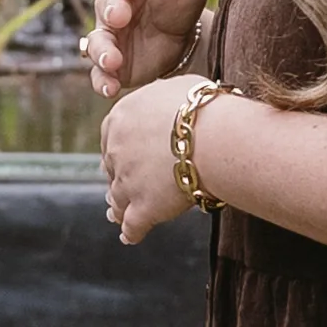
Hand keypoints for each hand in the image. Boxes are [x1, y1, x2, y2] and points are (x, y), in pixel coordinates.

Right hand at [88, 0, 208, 100]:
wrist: (183, 35)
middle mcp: (113, 5)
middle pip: (104, 7)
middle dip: (111, 12)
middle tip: (120, 17)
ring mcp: (111, 36)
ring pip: (97, 42)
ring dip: (102, 51)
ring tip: (112, 60)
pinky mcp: (112, 64)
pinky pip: (100, 73)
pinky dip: (102, 80)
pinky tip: (110, 89)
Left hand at [100, 75, 201, 246]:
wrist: (214, 137)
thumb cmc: (204, 109)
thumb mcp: (176, 89)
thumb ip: (160, 99)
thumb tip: (167, 100)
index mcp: (120, 118)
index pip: (111, 138)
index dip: (119, 150)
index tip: (124, 156)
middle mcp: (116, 151)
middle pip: (112, 169)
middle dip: (118, 177)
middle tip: (122, 186)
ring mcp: (127, 182)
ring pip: (117, 199)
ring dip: (118, 207)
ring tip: (116, 215)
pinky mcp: (143, 208)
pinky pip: (132, 226)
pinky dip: (131, 232)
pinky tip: (130, 237)